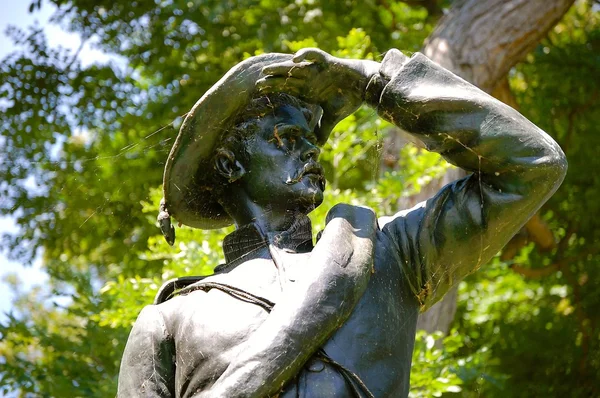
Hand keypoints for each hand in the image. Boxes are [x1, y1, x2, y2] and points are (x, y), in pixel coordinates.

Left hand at [257, 48, 379, 140]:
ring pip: (295, 67)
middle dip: (272, 80)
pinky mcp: (328, 62)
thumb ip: (323, 130)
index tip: (260, 94)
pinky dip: (305, 55)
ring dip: (281, 68)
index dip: (274, 90)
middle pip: (287, 78)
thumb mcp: (332, 118)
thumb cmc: (349, 100)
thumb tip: (318, 146)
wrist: (365, 87)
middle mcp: (310, 79)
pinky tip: (294, 59)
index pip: (287, 89)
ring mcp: (317, 70)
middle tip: (256, 83)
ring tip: (267, 69)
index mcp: (309, 90)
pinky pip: (314, 55)